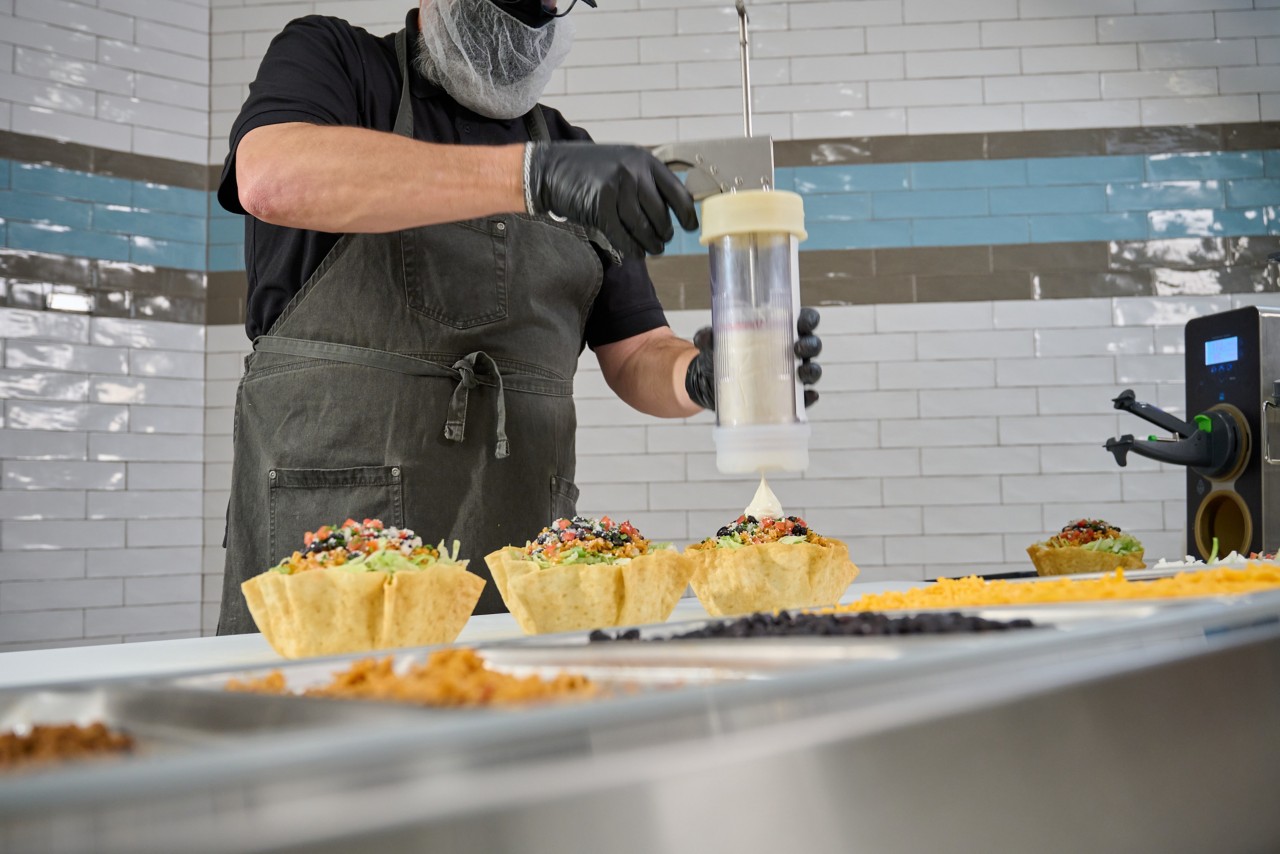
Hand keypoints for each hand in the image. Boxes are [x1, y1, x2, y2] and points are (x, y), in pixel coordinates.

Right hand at [525, 142, 698, 257]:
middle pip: (660, 215)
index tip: (691, 227)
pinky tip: (634, 254)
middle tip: (662, 242)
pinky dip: (631, 249)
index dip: (686, 214)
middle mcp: (634, 172)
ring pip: (643, 228)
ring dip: (650, 244)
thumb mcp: (621, 164)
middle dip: (663, 233)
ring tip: (652, 250)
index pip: (676, 191)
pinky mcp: (601, 207)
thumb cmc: (587, 171)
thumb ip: (644, 182)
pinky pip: (623, 236)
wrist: (550, 169)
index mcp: (644, 160)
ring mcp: (617, 189)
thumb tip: (669, 211)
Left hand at [684, 307, 822, 410]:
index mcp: (778, 331)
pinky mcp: (786, 396)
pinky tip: (808, 396)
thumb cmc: (720, 356)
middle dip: (810, 345)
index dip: (808, 319)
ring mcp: (790, 375)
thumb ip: (707, 337)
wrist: (710, 385)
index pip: (802, 321)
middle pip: (811, 344)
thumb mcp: (713, 344)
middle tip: (797, 348)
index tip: (803, 322)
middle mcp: (789, 351)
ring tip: (802, 373)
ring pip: (811, 370)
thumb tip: (704, 337)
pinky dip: (808, 397)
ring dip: (811, 370)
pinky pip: (803, 397)